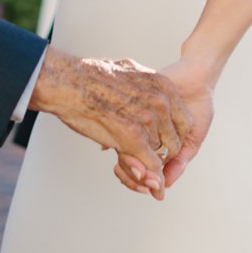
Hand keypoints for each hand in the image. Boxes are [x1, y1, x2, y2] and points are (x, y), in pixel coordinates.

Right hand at [28, 49, 193, 198]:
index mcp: (162, 86)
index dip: (172, 134)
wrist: (67, 81)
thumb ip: (139, 80)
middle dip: (165, 152)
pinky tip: (150, 183)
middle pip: (174, 137)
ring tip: (147, 175)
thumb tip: (138, 75)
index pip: (183, 120)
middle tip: (155, 160)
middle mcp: (160, 102)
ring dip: (154, 165)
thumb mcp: (125, 69)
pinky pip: (151, 163)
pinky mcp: (132, 136)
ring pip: (162, 153)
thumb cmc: (87, 75)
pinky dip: (151, 176)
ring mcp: (147, 119)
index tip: (161, 141)